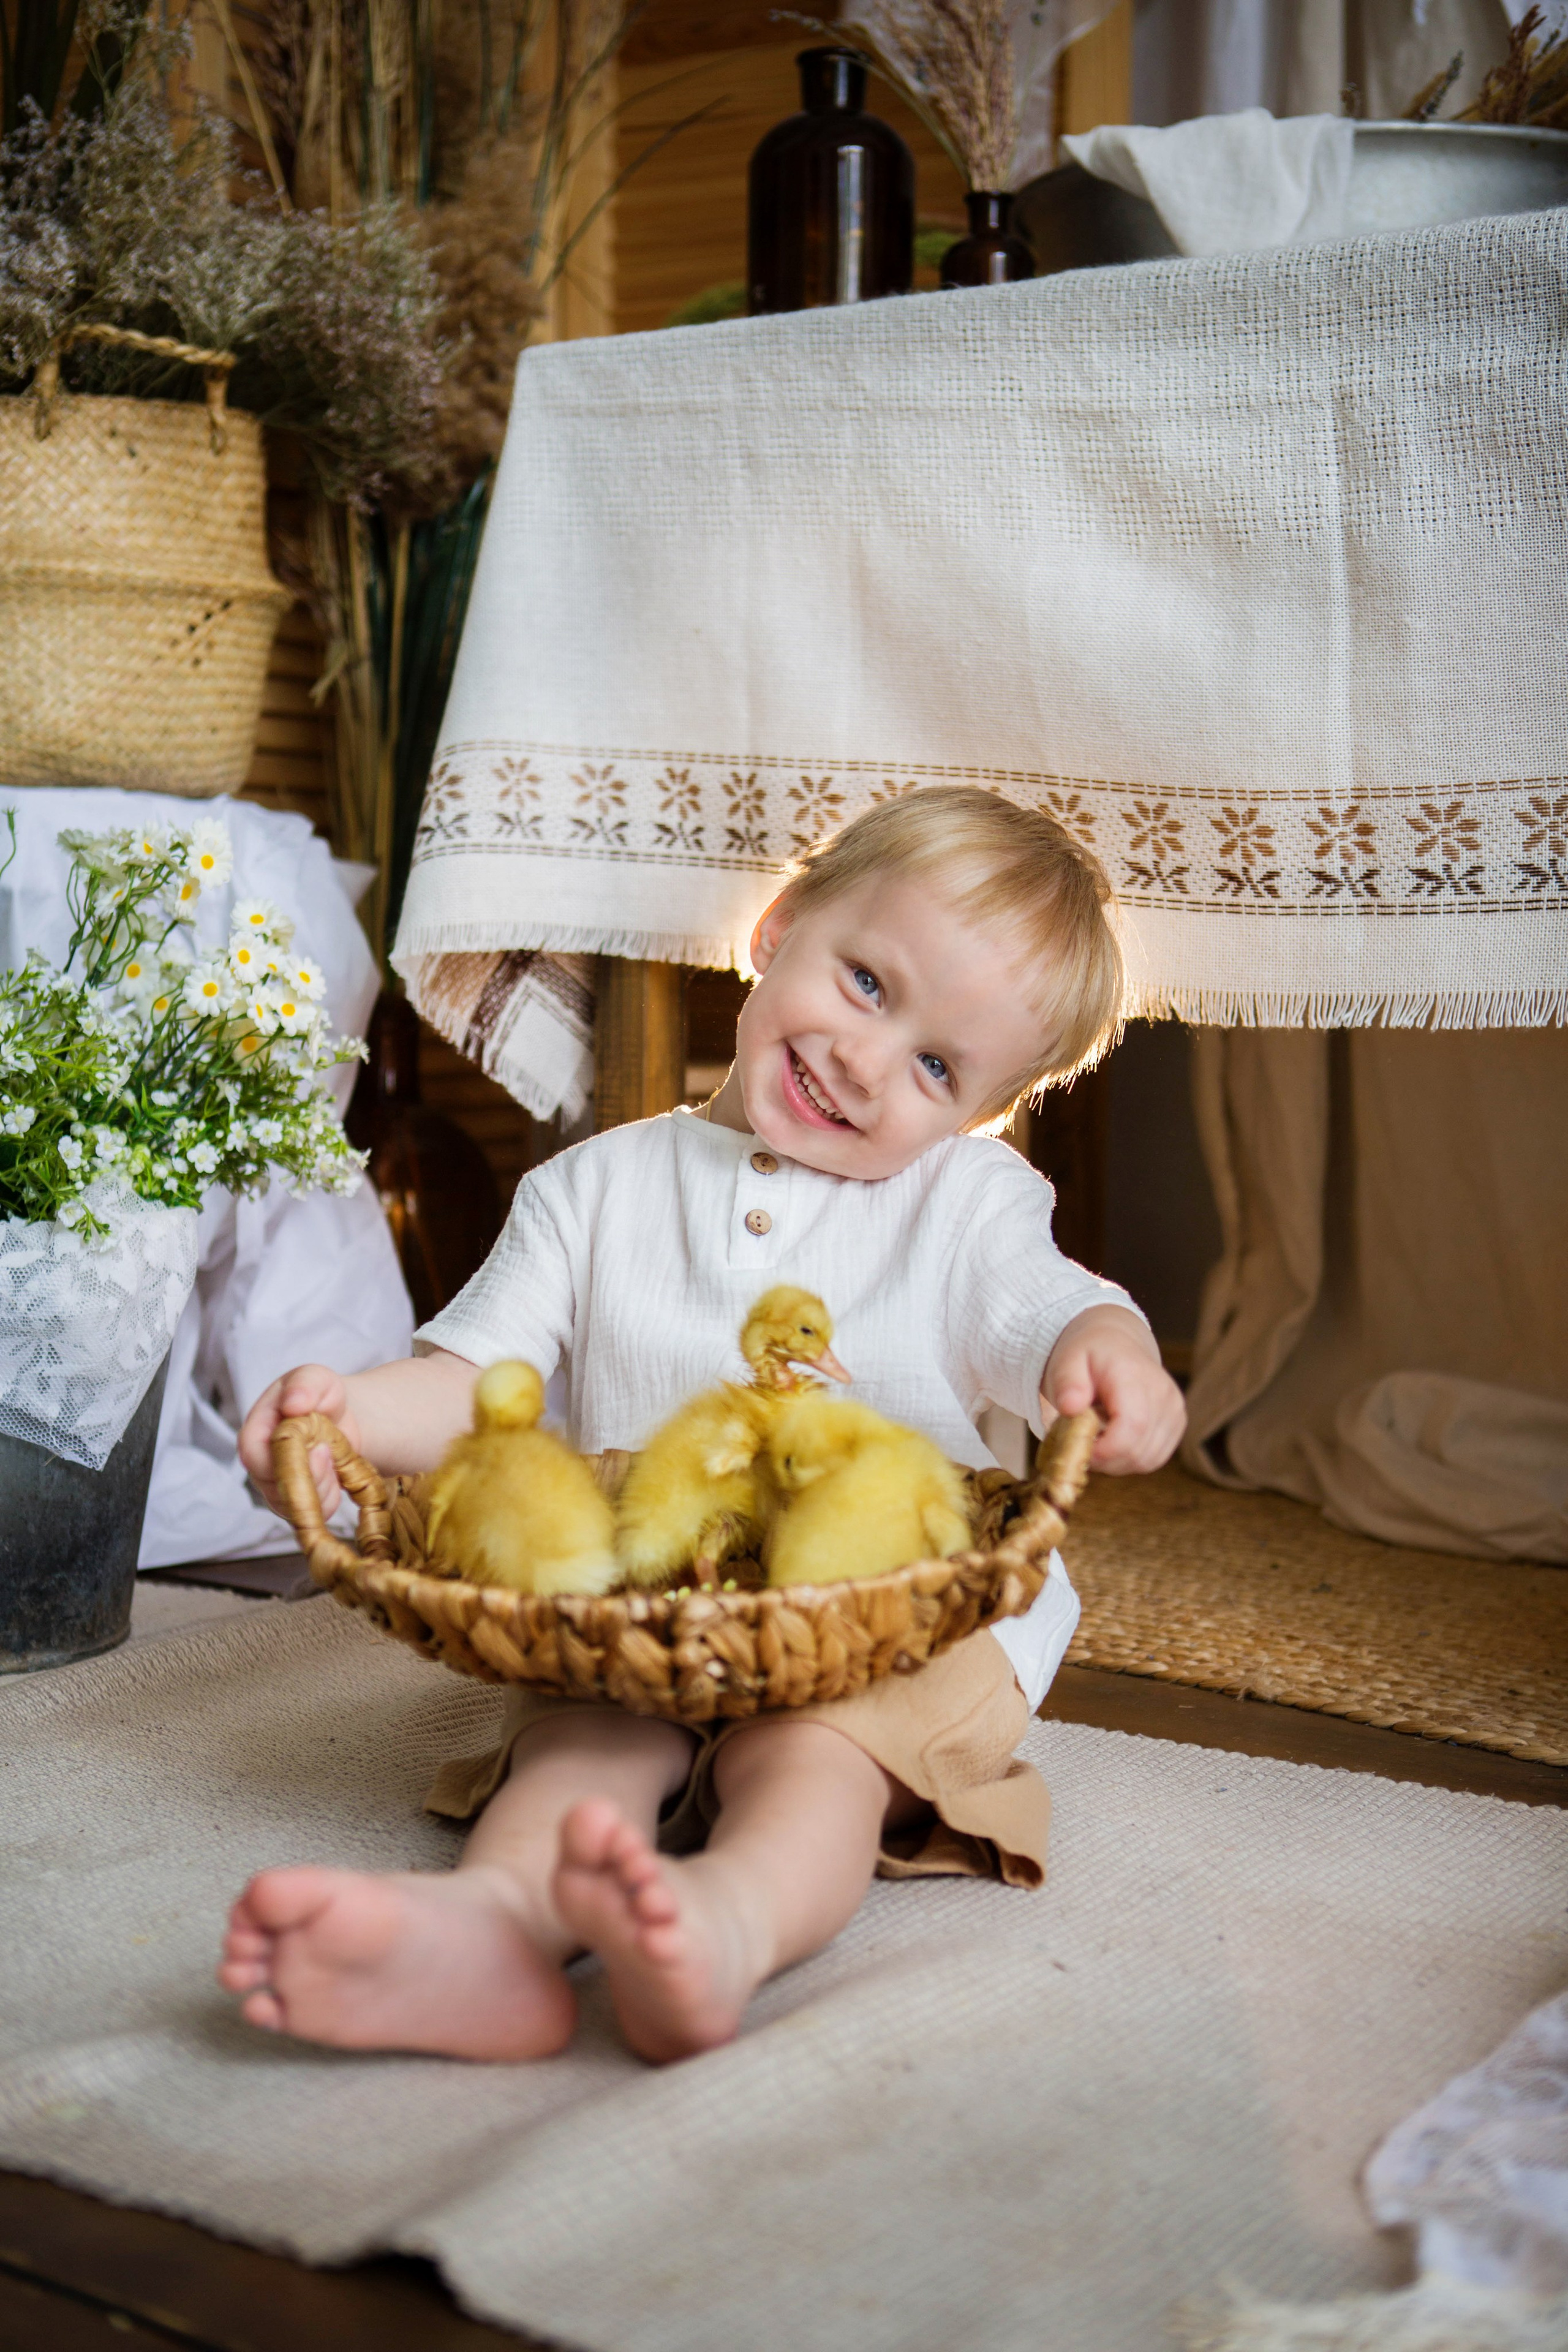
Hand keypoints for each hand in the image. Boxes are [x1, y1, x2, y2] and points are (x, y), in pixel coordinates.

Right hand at [239, 1363, 359, 1520]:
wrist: (343, 1418)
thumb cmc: (322, 1396)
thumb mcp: (317, 1379)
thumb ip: (305, 1385)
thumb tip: (293, 1402)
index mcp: (256, 1431)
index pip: (253, 1454)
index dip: (283, 1456)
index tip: (318, 1446)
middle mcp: (261, 1463)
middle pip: (272, 1485)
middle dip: (308, 1476)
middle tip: (331, 1455)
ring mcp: (275, 1486)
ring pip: (291, 1504)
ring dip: (321, 1489)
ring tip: (337, 1462)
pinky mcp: (296, 1501)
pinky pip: (309, 1513)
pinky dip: (328, 1500)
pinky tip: (339, 1477)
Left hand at [1042, 1305, 1185, 1474]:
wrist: (1117, 1343)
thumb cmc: (1089, 1355)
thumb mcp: (1067, 1360)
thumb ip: (1067, 1383)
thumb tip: (1070, 1407)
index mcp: (1134, 1375)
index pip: (1133, 1426)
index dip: (1105, 1450)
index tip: (1080, 1448)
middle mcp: (1163, 1393)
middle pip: (1139, 1450)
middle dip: (1105, 1459)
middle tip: (1083, 1443)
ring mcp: (1175, 1409)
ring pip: (1147, 1460)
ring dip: (1117, 1461)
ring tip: (1098, 1437)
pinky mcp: (1177, 1423)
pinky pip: (1154, 1458)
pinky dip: (1131, 1459)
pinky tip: (1114, 1440)